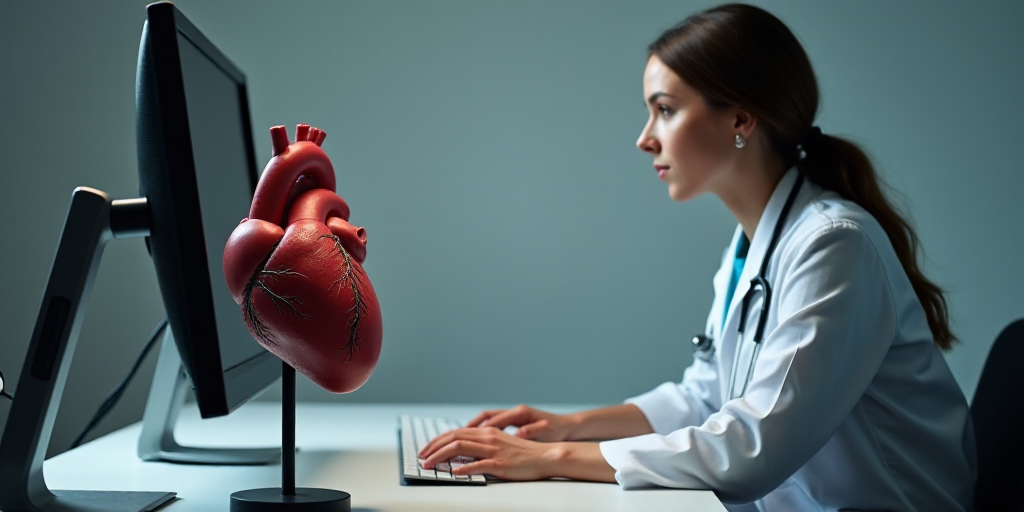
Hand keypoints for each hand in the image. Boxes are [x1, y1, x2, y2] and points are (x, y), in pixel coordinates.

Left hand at [417, 426, 560, 480]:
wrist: (546, 457)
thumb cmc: (524, 454)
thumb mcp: (500, 445)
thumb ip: (481, 447)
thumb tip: (460, 455)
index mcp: (487, 432)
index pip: (455, 433)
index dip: (437, 441)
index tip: (426, 450)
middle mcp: (488, 437)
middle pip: (454, 438)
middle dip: (433, 447)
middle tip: (421, 457)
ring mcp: (494, 450)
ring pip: (460, 449)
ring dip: (440, 457)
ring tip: (429, 465)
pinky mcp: (500, 464)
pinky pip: (478, 465)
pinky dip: (463, 469)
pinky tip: (453, 473)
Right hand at [466, 404, 575, 441]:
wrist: (567, 427)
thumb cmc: (557, 429)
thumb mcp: (547, 431)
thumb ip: (533, 431)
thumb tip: (521, 433)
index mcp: (520, 413)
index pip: (495, 420)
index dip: (480, 429)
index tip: (467, 437)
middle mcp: (514, 412)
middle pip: (486, 416)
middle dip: (471, 426)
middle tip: (454, 436)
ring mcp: (513, 416)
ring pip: (487, 420)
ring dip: (473, 428)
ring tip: (458, 439)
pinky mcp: (514, 422)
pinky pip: (493, 425)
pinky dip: (482, 431)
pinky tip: (475, 441)